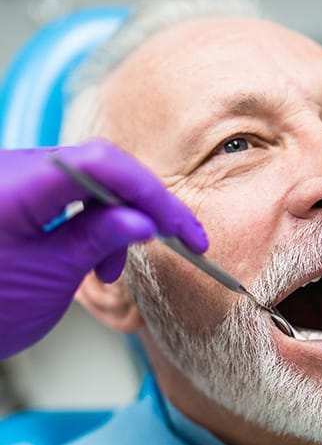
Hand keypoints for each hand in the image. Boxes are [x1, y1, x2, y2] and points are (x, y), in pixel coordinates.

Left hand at [0, 140, 206, 358]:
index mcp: (16, 186)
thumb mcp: (46, 278)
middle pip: (101, 169)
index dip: (153, 194)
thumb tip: (144, 221)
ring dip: (117, 222)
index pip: (104, 166)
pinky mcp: (18, 196)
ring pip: (91, 184)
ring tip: (111, 270)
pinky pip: (71, 197)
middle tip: (172, 241)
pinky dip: (94, 225)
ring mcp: (16, 181)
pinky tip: (95, 259)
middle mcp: (14, 170)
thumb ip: (97, 240)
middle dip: (142, 208)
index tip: (183, 229)